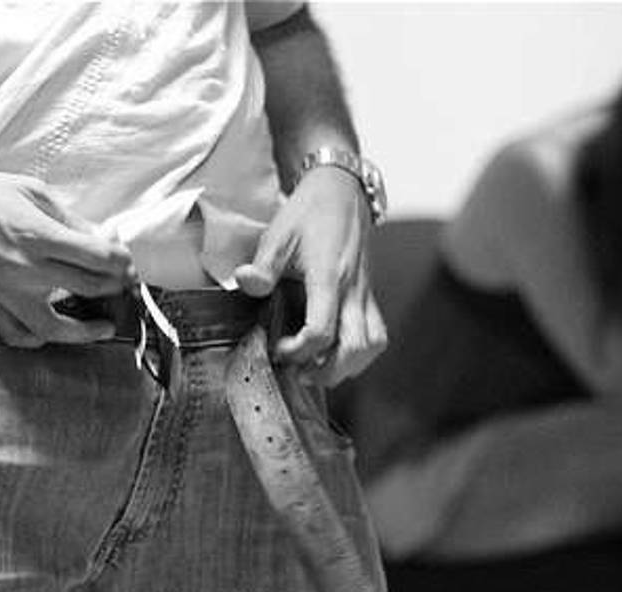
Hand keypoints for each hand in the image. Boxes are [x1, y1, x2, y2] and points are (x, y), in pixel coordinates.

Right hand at [0, 163, 135, 347]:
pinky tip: (52, 331)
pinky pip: (16, 335)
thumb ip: (71, 220)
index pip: (101, 259)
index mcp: (38, 235)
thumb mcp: (32, 192)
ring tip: (103, 327)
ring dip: (87, 331)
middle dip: (115, 288)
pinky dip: (38, 339)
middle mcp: (24, 269)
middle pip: (89, 290)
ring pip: (57, 329)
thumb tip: (102, 238)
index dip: (124, 263)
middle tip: (123, 285)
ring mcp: (3, 292)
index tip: (127, 263)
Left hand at [234, 167, 386, 384]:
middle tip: (299, 370)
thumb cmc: (309, 213)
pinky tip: (337, 352)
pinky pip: (376, 335)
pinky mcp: (369, 297)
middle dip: (327, 370)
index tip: (278, 348)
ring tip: (319, 366)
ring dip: (348, 365)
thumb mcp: (278, 235)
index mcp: (328, 277)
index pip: (321, 330)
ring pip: (372, 345)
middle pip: (355, 348)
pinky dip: (360, 353)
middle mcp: (353, 291)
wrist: (341, 192)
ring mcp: (365, 295)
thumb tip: (245, 282)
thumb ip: (263, 265)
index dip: (298, 350)